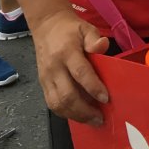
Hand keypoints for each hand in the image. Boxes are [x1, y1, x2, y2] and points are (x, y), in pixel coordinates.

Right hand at [32, 9, 110, 124]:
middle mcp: (54, 68)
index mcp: (66, 52)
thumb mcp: (86, 28)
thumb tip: (103, 46)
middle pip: (67, 94)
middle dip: (84, 110)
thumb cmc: (71, 29)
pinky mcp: (42, 84)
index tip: (106, 98)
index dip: (93, 87)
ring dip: (75, 115)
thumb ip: (94, 38)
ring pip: (57, 103)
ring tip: (92, 120)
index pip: (80, 72)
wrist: (46, 27)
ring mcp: (46, 78)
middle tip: (101, 118)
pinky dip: (65, 113)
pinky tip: (79, 116)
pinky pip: (51, 103)